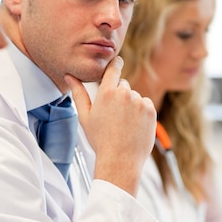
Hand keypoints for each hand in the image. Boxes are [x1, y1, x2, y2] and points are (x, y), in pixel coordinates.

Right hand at [65, 56, 155, 195]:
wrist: (121, 160)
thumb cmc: (101, 140)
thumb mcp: (85, 117)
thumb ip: (78, 93)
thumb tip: (70, 77)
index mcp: (106, 93)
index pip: (113, 68)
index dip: (115, 64)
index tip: (117, 62)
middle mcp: (124, 93)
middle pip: (123, 85)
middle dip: (119, 95)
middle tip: (113, 115)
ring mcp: (139, 101)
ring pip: (134, 96)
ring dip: (130, 105)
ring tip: (123, 124)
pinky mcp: (150, 109)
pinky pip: (145, 104)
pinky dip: (141, 112)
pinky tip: (133, 126)